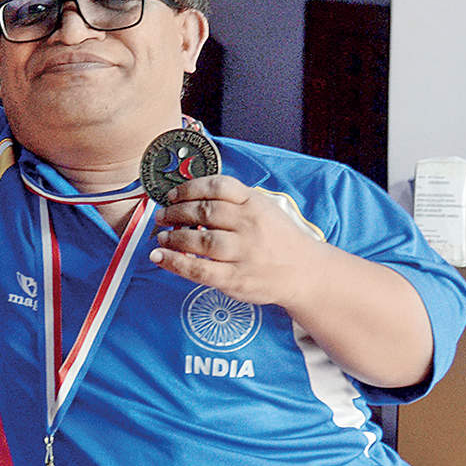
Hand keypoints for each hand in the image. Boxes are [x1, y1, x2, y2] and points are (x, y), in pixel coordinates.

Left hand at [149, 175, 323, 308]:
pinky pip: (198, 269)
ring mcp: (243, 253)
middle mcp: (249, 225)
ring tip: (161, 236)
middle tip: (162, 215)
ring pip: (199, 240)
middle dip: (175, 212)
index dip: (189, 188)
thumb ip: (233, 202)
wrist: (306, 272)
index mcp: (255, 204)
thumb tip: (189, 198)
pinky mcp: (235, 278)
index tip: (172, 194)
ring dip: (173, 236)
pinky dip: (175, 262)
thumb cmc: (278, 239)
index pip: (218, 186)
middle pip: (204, 212)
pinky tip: (160, 256)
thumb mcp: (263, 209)